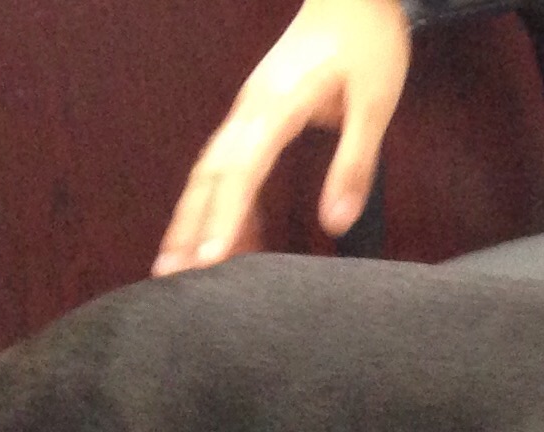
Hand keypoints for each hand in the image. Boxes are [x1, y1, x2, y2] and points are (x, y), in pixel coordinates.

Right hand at [154, 0, 411, 274]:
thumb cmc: (366, 43)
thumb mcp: (375, 105)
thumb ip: (355, 164)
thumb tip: (336, 223)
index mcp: (277, 106)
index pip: (242, 171)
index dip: (224, 218)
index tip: (210, 261)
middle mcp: (251, 109)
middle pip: (209, 174)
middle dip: (187, 226)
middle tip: (168, 276)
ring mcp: (249, 110)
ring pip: (210, 169)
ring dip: (192, 216)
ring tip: (176, 264)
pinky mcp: (256, 113)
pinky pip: (229, 162)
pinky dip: (221, 201)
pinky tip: (226, 235)